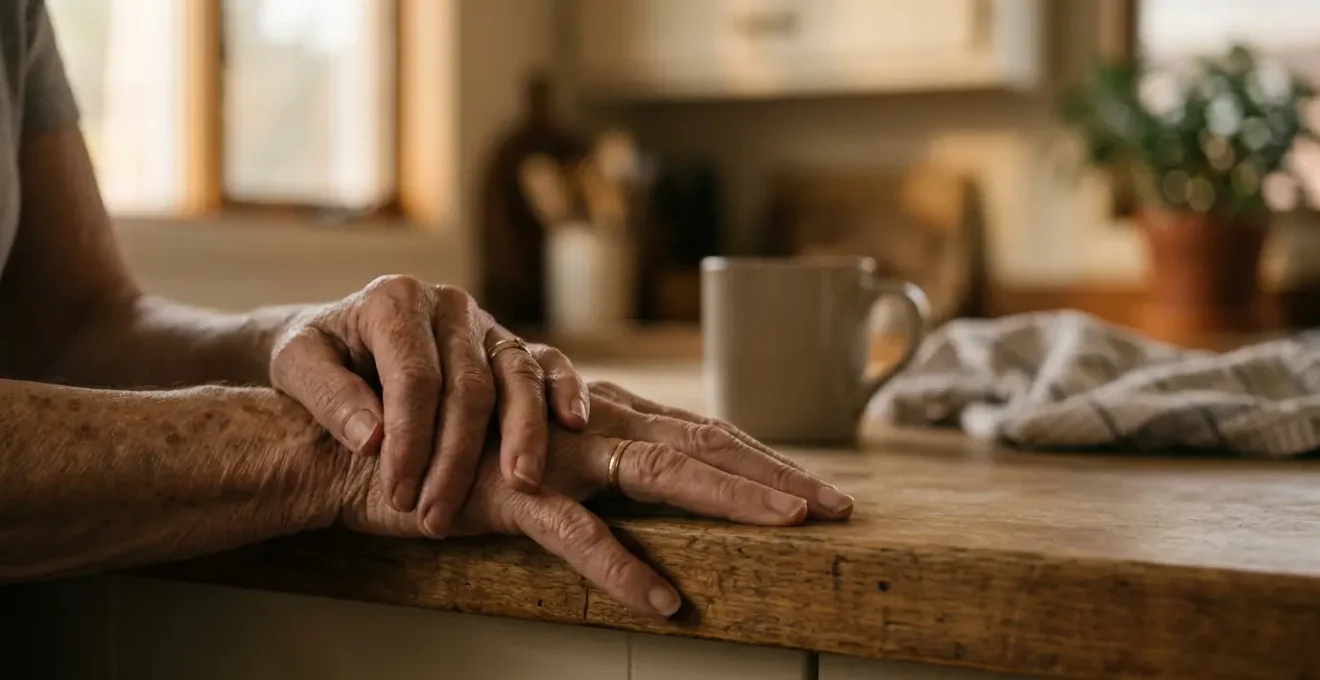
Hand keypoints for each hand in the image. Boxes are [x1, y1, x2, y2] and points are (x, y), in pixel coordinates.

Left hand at [270, 276, 588, 539]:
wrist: (336, 338)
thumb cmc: (315, 355)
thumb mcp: (296, 366)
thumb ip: (329, 399)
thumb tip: (372, 440)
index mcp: (393, 300)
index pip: (414, 377)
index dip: (411, 440)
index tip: (399, 494)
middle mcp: (447, 304)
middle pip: (468, 385)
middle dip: (457, 457)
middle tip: (438, 515)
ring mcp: (485, 323)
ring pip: (516, 375)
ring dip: (523, 435)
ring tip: (521, 485)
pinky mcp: (510, 344)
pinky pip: (547, 363)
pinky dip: (565, 391)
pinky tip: (574, 425)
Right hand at [338, 382, 853, 617]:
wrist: (364, 447)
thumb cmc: (456, 456)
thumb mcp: (543, 456)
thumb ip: (597, 464)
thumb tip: (652, 486)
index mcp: (604, 420)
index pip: (701, 435)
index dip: (764, 459)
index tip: (821, 490)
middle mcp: (590, 427)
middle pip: (702, 446)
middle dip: (776, 476)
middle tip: (840, 507)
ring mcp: (555, 458)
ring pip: (658, 475)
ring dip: (730, 500)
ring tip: (790, 528)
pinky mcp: (510, 495)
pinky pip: (573, 536)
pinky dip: (619, 569)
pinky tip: (662, 602)